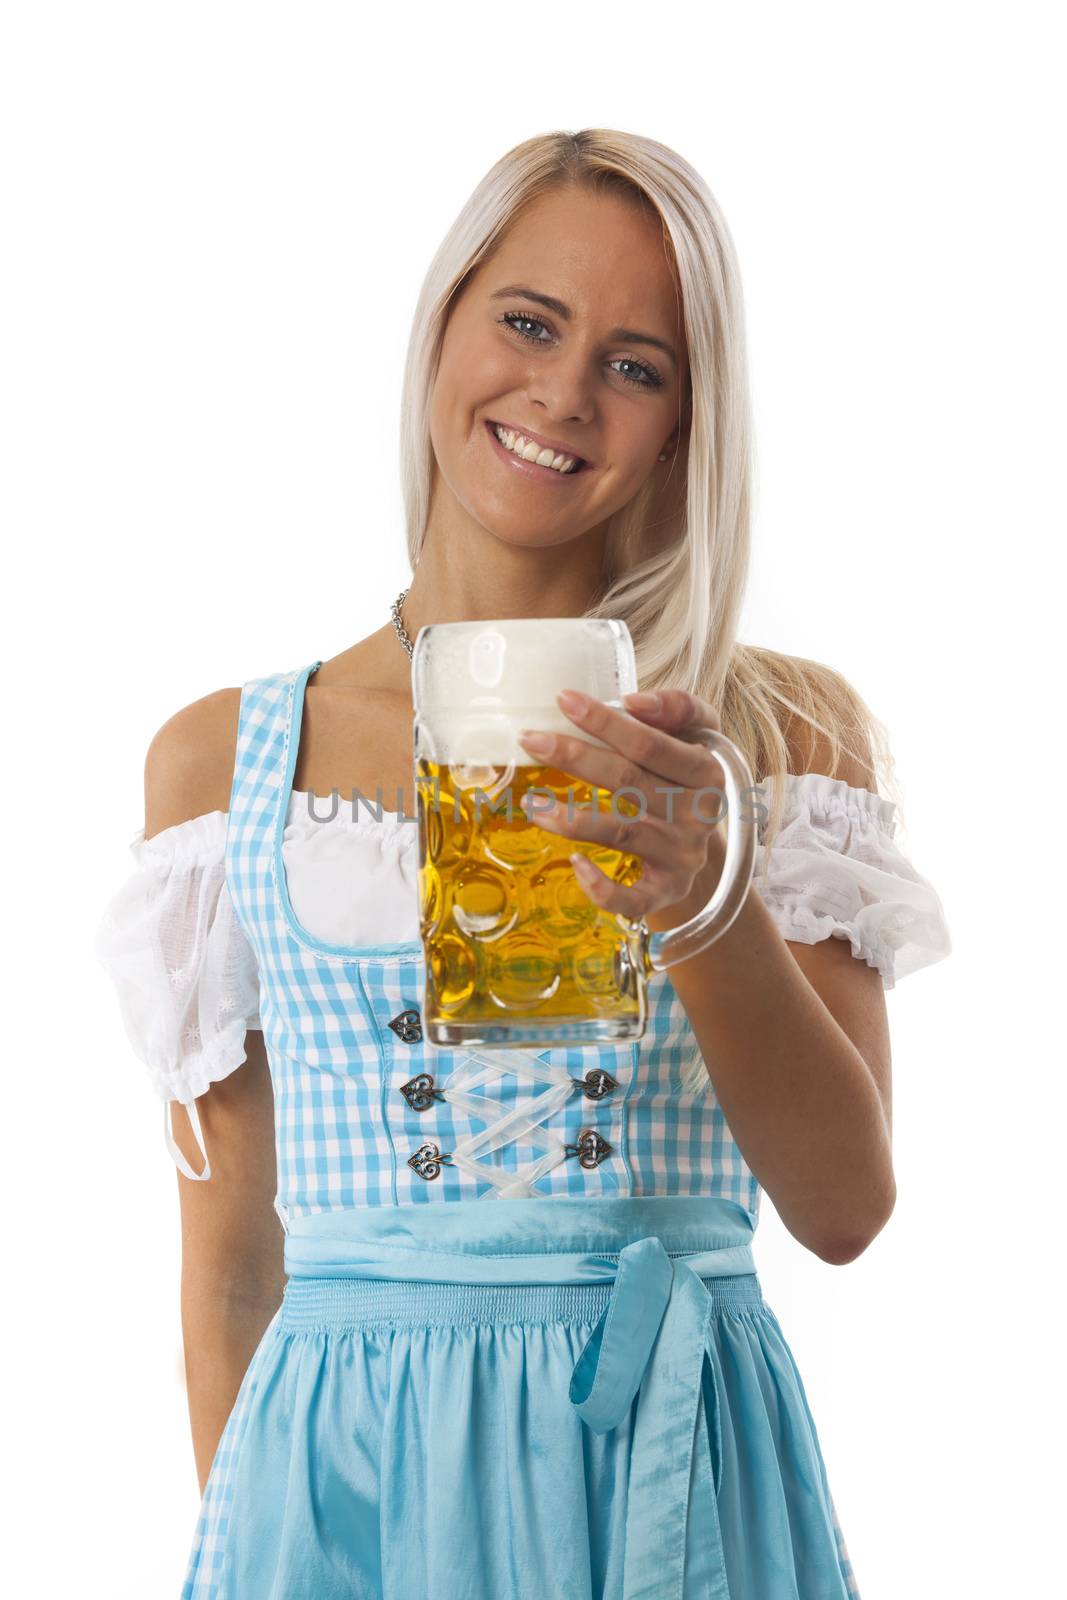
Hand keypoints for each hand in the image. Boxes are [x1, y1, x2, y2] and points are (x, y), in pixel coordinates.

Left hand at [516, 686, 729, 923]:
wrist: (709, 842)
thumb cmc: (688, 776)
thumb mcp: (698, 735)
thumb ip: (675, 708)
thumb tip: (633, 701)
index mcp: (705, 770)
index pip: (649, 743)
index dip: (605, 721)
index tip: (563, 700)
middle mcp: (697, 813)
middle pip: (627, 781)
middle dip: (574, 757)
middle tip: (531, 740)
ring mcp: (682, 854)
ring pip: (619, 834)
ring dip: (570, 818)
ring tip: (530, 803)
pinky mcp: (667, 889)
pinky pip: (633, 898)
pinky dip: (602, 887)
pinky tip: (576, 864)